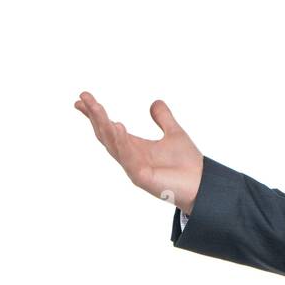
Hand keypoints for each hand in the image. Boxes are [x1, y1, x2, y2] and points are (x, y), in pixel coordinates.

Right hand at [74, 92, 203, 215]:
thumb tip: (155, 102)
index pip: (108, 129)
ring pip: (113, 144)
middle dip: (94, 116)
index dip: (95, 115)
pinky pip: (128, 157)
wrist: (202, 185)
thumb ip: (163, 118)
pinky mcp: (141, 177)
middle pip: (105, 135)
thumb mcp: (174, 133)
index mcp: (134, 147)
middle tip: (83, 98)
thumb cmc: (187, 164)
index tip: (82, 99)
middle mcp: (129, 157)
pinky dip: (121, 142)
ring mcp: (133, 168)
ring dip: (104, 125)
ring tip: (97, 107)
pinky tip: (118, 126)